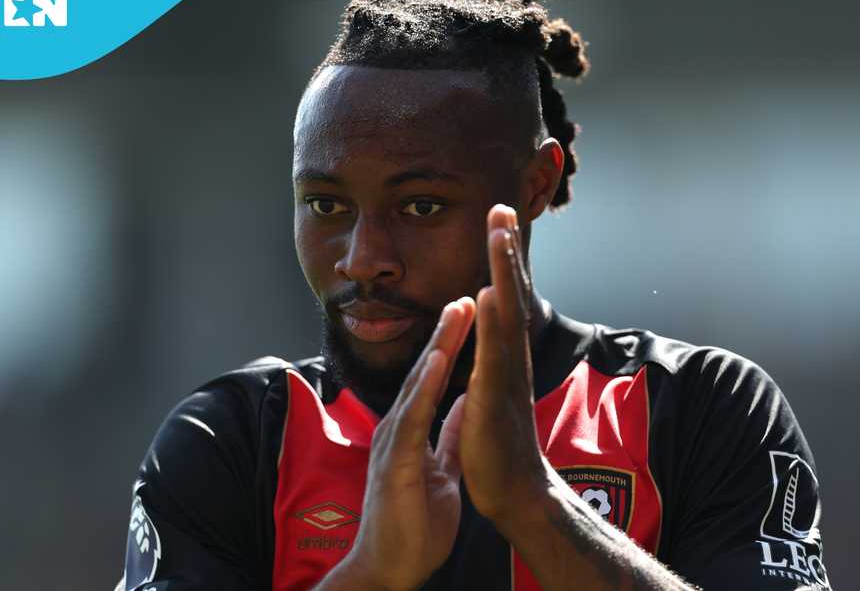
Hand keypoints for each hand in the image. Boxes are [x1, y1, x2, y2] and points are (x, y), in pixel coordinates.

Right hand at [335, 297, 475, 590]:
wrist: (391, 568)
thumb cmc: (412, 524)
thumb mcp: (441, 471)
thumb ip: (448, 437)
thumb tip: (463, 405)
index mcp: (410, 430)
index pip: (431, 380)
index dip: (448, 347)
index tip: (467, 314)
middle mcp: (398, 429)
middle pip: (423, 372)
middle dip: (444, 334)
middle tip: (463, 296)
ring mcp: (393, 443)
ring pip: (417, 385)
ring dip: (437, 347)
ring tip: (457, 312)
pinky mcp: (396, 462)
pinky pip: (413, 417)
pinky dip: (427, 386)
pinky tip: (439, 360)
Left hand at [448, 204, 548, 525]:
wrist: (516, 491)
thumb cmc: (501, 445)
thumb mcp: (492, 392)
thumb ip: (491, 362)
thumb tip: (485, 338)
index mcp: (504, 356)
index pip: (504, 299)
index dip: (502, 260)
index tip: (497, 222)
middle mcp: (511, 358)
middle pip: (510, 293)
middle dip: (506, 250)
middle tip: (502, 208)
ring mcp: (506, 374)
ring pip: (506, 313)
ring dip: (503, 271)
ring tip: (499, 233)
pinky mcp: (496, 397)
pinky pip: (494, 353)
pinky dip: (493, 321)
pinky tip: (488, 292)